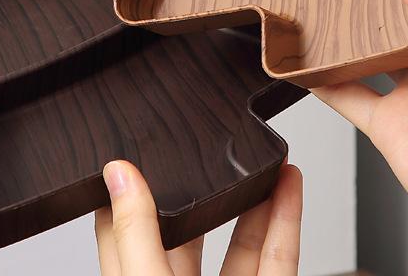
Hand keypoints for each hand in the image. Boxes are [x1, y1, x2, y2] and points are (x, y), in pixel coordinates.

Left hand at [95, 160, 301, 274]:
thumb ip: (137, 234)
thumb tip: (117, 174)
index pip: (122, 231)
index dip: (126, 189)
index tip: (135, 148)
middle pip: (190, 233)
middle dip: (205, 189)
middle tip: (213, 148)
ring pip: (241, 244)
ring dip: (256, 198)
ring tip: (265, 159)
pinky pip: (277, 258)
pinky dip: (286, 221)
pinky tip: (289, 187)